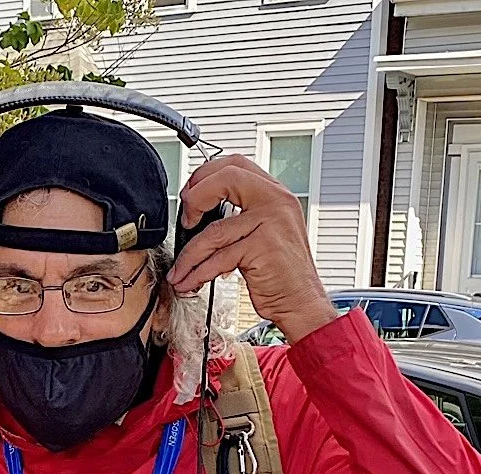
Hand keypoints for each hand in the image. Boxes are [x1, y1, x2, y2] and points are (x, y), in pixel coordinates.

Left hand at [169, 154, 338, 343]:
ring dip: (188, 255)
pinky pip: (218, 258)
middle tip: (186, 221)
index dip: (206, 176)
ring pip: (214, 230)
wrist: (301, 302)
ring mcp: (272, 222)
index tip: (191, 197)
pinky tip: (189, 281)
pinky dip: (197, 272)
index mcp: (275, 193)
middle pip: (226, 178)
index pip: (236, 165)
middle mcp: (276, 201)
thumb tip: (200, 211)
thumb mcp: (264, 232)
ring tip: (179, 270)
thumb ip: (241, 215)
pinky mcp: (263, 247)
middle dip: (195, 198)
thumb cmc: (281, 272)